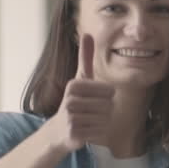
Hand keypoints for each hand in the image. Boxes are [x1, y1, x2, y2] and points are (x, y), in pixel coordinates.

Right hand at [47, 33, 115, 152]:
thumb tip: (88, 33)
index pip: (110, 91)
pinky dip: (98, 133)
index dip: (106, 96)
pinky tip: (87, 130)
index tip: (93, 98)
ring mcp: (70, 118)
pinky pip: (101, 132)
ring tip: (88, 120)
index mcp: (74, 85)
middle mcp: (70, 101)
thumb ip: (85, 57)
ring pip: (105, 119)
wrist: (59, 130)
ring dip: (101, 121)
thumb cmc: (75, 101)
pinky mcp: (74, 134)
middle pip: (109, 105)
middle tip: (90, 111)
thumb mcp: (80, 78)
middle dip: (104, 110)